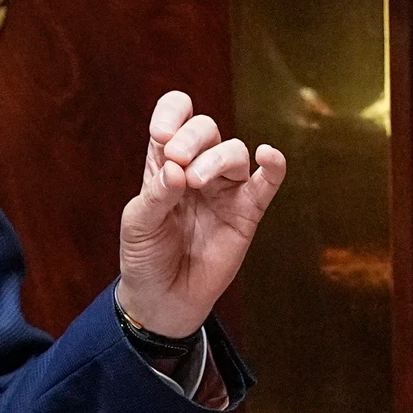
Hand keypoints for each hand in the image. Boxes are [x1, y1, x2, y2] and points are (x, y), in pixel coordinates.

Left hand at [115, 91, 286, 337]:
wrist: (163, 298)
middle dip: (191, 138)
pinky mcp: (248, 212)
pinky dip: (273, 166)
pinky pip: (267, 182)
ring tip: (195, 182)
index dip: (172, 114)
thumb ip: (157, 194)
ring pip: (233, 151)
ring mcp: (224, 189)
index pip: (175, 113)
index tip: (162, 137)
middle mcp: (196, 167)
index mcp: (164, 161)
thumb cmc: (145, 255)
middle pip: (206, 128)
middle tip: (178, 164)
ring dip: (215, 159)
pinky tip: (268, 156)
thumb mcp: (139, 223)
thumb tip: (178, 168)